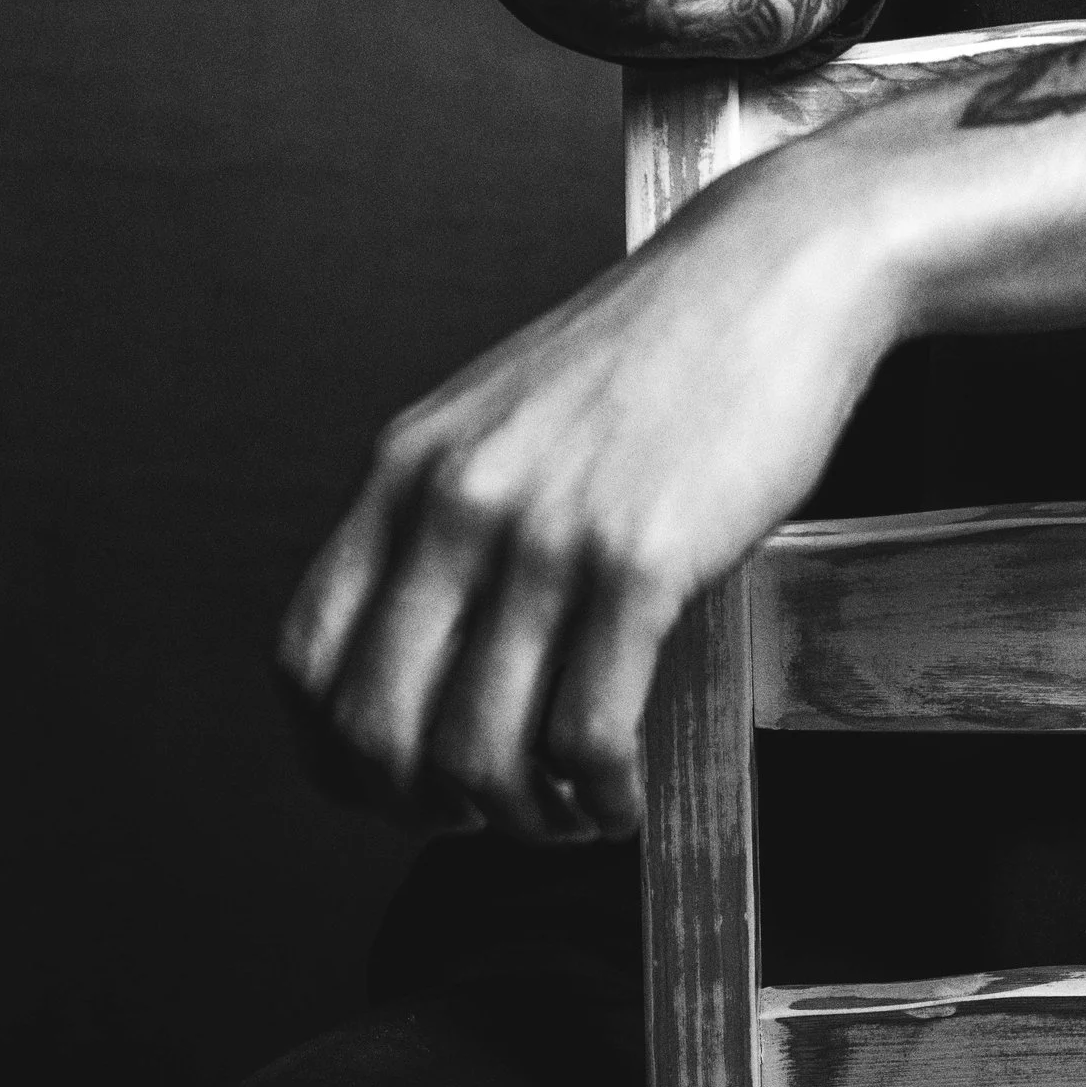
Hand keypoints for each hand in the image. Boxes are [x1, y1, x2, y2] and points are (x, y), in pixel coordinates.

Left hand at [276, 140, 889, 842]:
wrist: (778, 268)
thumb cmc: (662, 345)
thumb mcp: (509, 411)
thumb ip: (453, 509)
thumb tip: (429, 658)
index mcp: (410, 463)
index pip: (307, 658)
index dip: (333, 756)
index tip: (387, 790)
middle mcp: (458, 500)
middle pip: (377, 728)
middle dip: (424, 808)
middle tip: (487, 816)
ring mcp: (546, 532)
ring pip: (478, 753)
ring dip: (523, 818)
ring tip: (572, 811)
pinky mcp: (640, 561)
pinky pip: (586, 736)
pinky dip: (600, 795)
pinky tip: (623, 789)